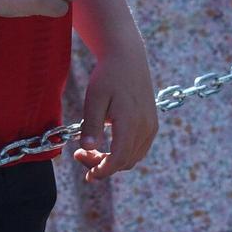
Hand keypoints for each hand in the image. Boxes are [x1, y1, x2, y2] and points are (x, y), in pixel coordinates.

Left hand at [73, 40, 157, 182]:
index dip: (102, 171)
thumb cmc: (108, 75)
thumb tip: (87, 148)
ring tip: (91, 151)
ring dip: (113, 161)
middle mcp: (145, 127)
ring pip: (133, 158)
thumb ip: (91, 124)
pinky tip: (107, 146)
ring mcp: (151, 126)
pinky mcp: (152, 123)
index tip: (87, 174)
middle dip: (102, 166)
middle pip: (125, 162)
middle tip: (80, 155)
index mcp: (130, 122)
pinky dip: (123, 154)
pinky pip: (139, 149)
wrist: (127, 57)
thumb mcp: (94, 98)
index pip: (118, 160)